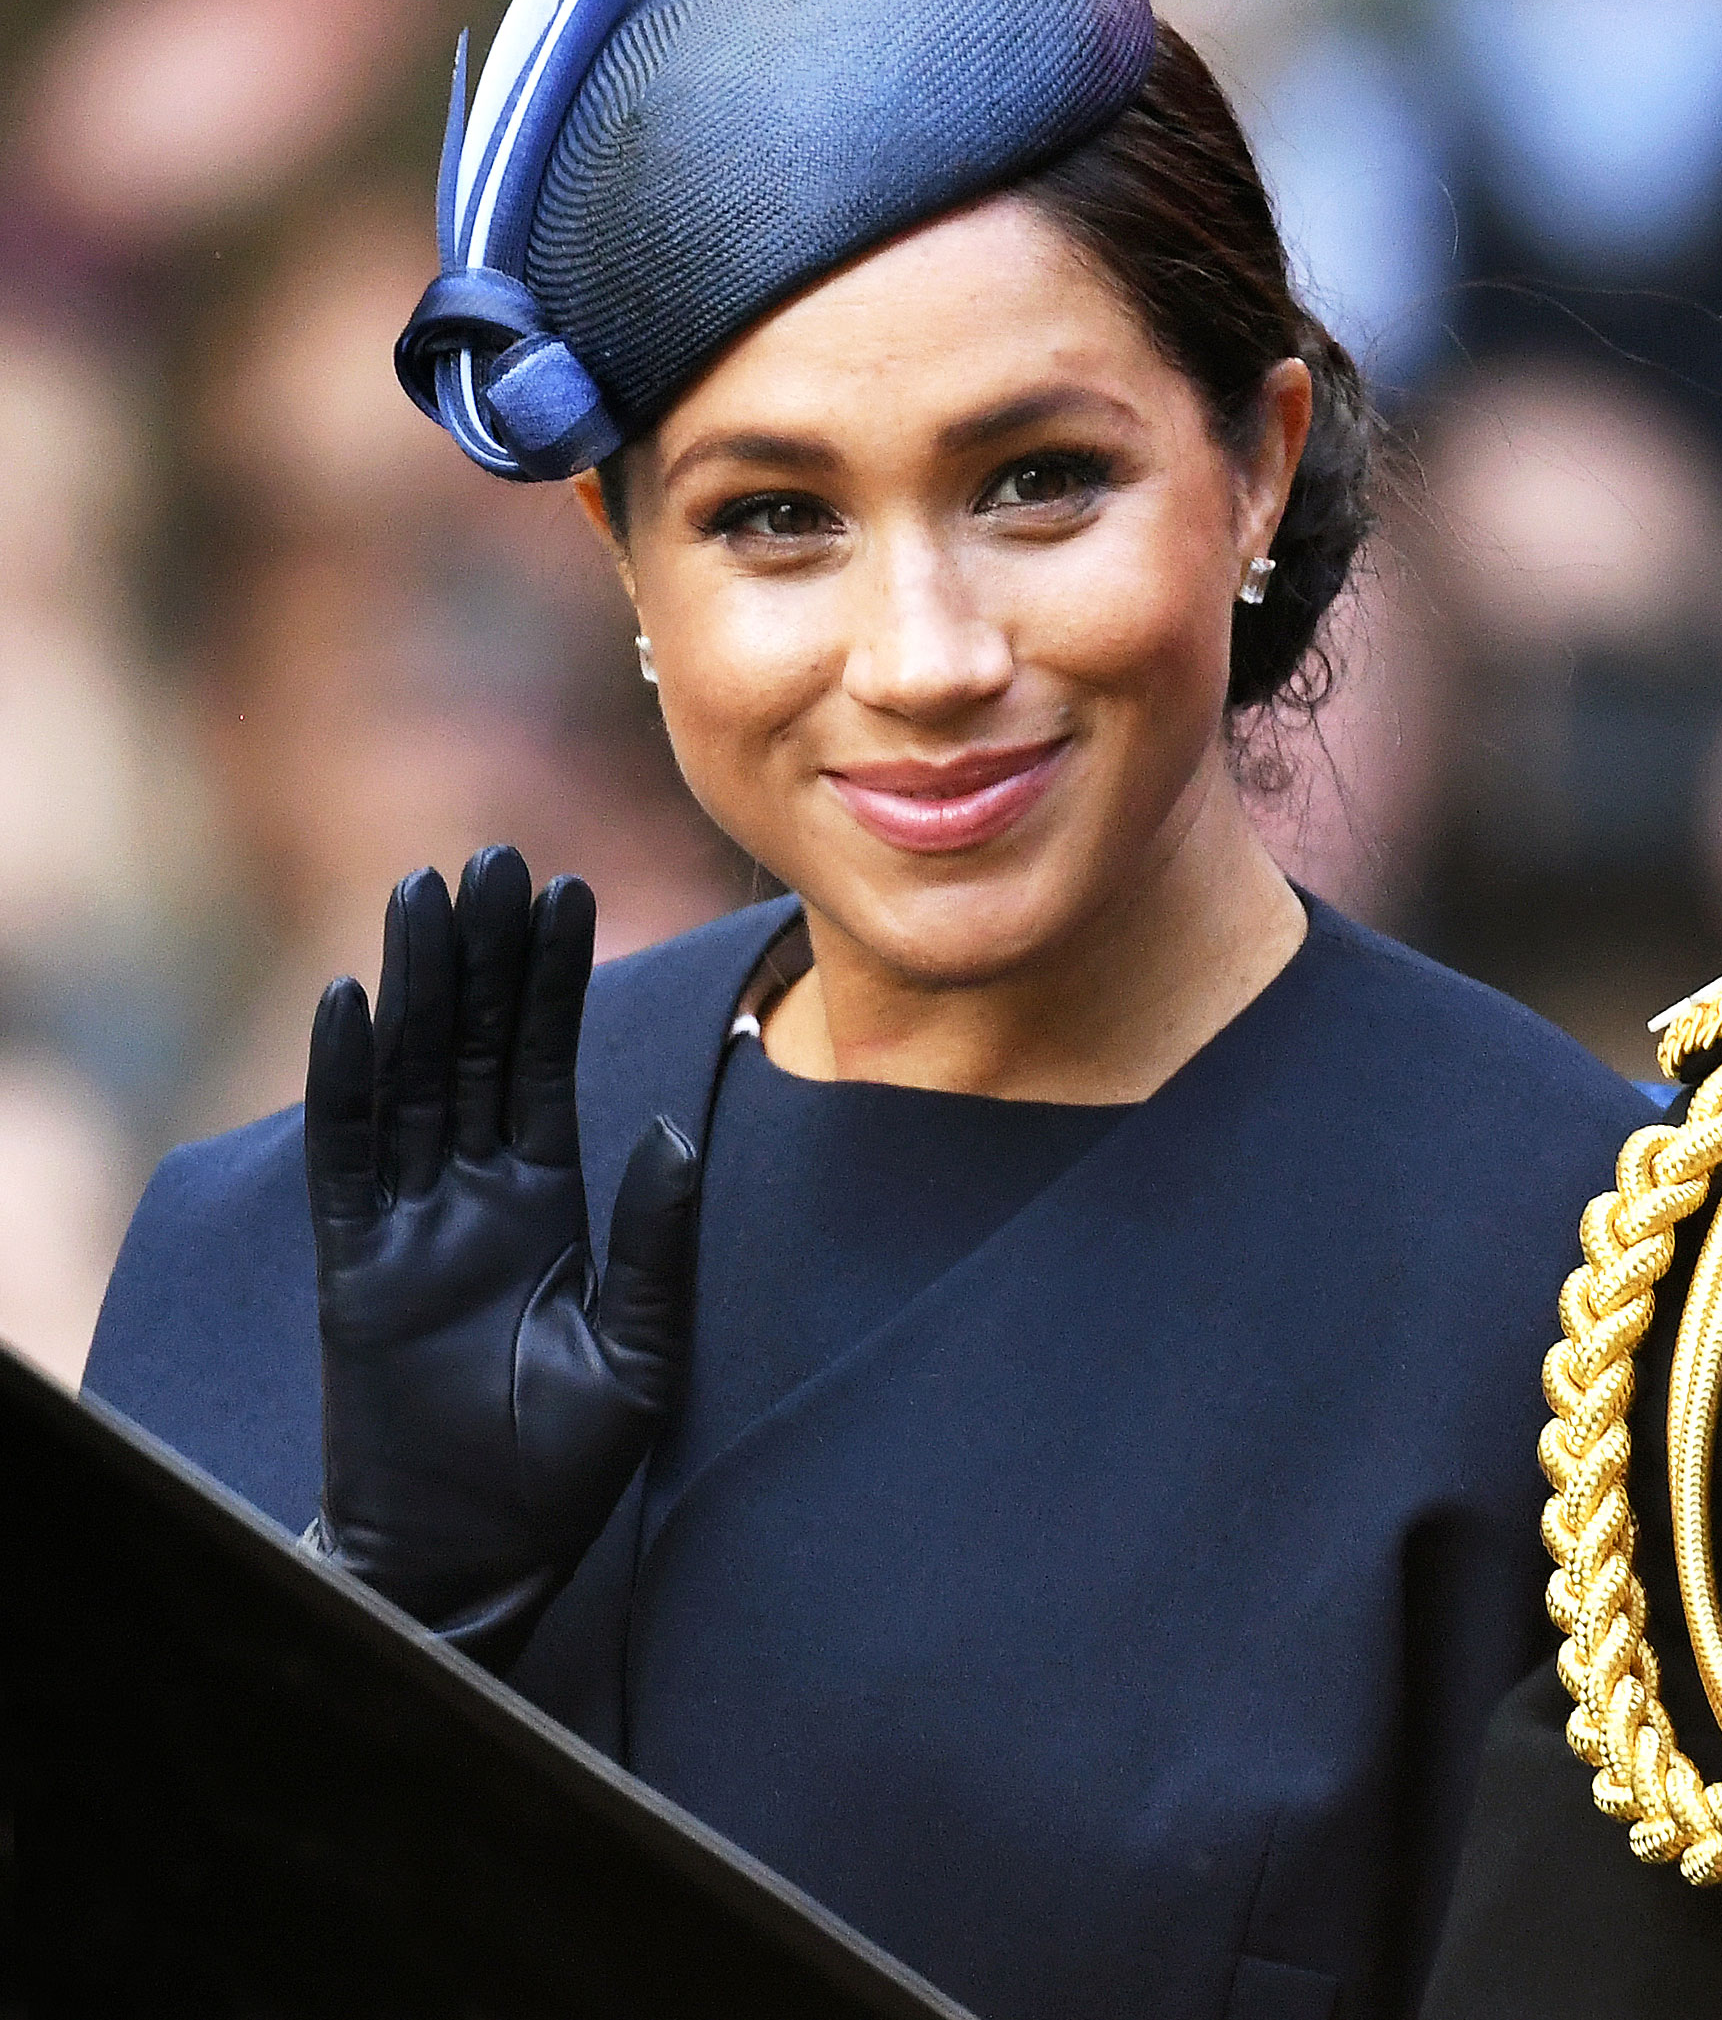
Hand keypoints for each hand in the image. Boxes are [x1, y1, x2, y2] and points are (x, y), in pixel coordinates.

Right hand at [303, 844, 697, 1662]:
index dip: (553, 980)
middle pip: (474, 1047)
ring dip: (419, 986)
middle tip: (495, 857)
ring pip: (412, 1076)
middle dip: (485, 954)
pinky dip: (348, 1079)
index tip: (570, 890)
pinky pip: (348, 1156)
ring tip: (426, 894)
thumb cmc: (563, 1469)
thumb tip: (680, 1128)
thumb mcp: (640, 1351)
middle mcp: (473, 1193)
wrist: (474, 1557)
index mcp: (546, 1202)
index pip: (545, 1063)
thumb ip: (657, 1241)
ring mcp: (409, 1222)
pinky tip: (355, 1003)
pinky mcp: (355, 1264)